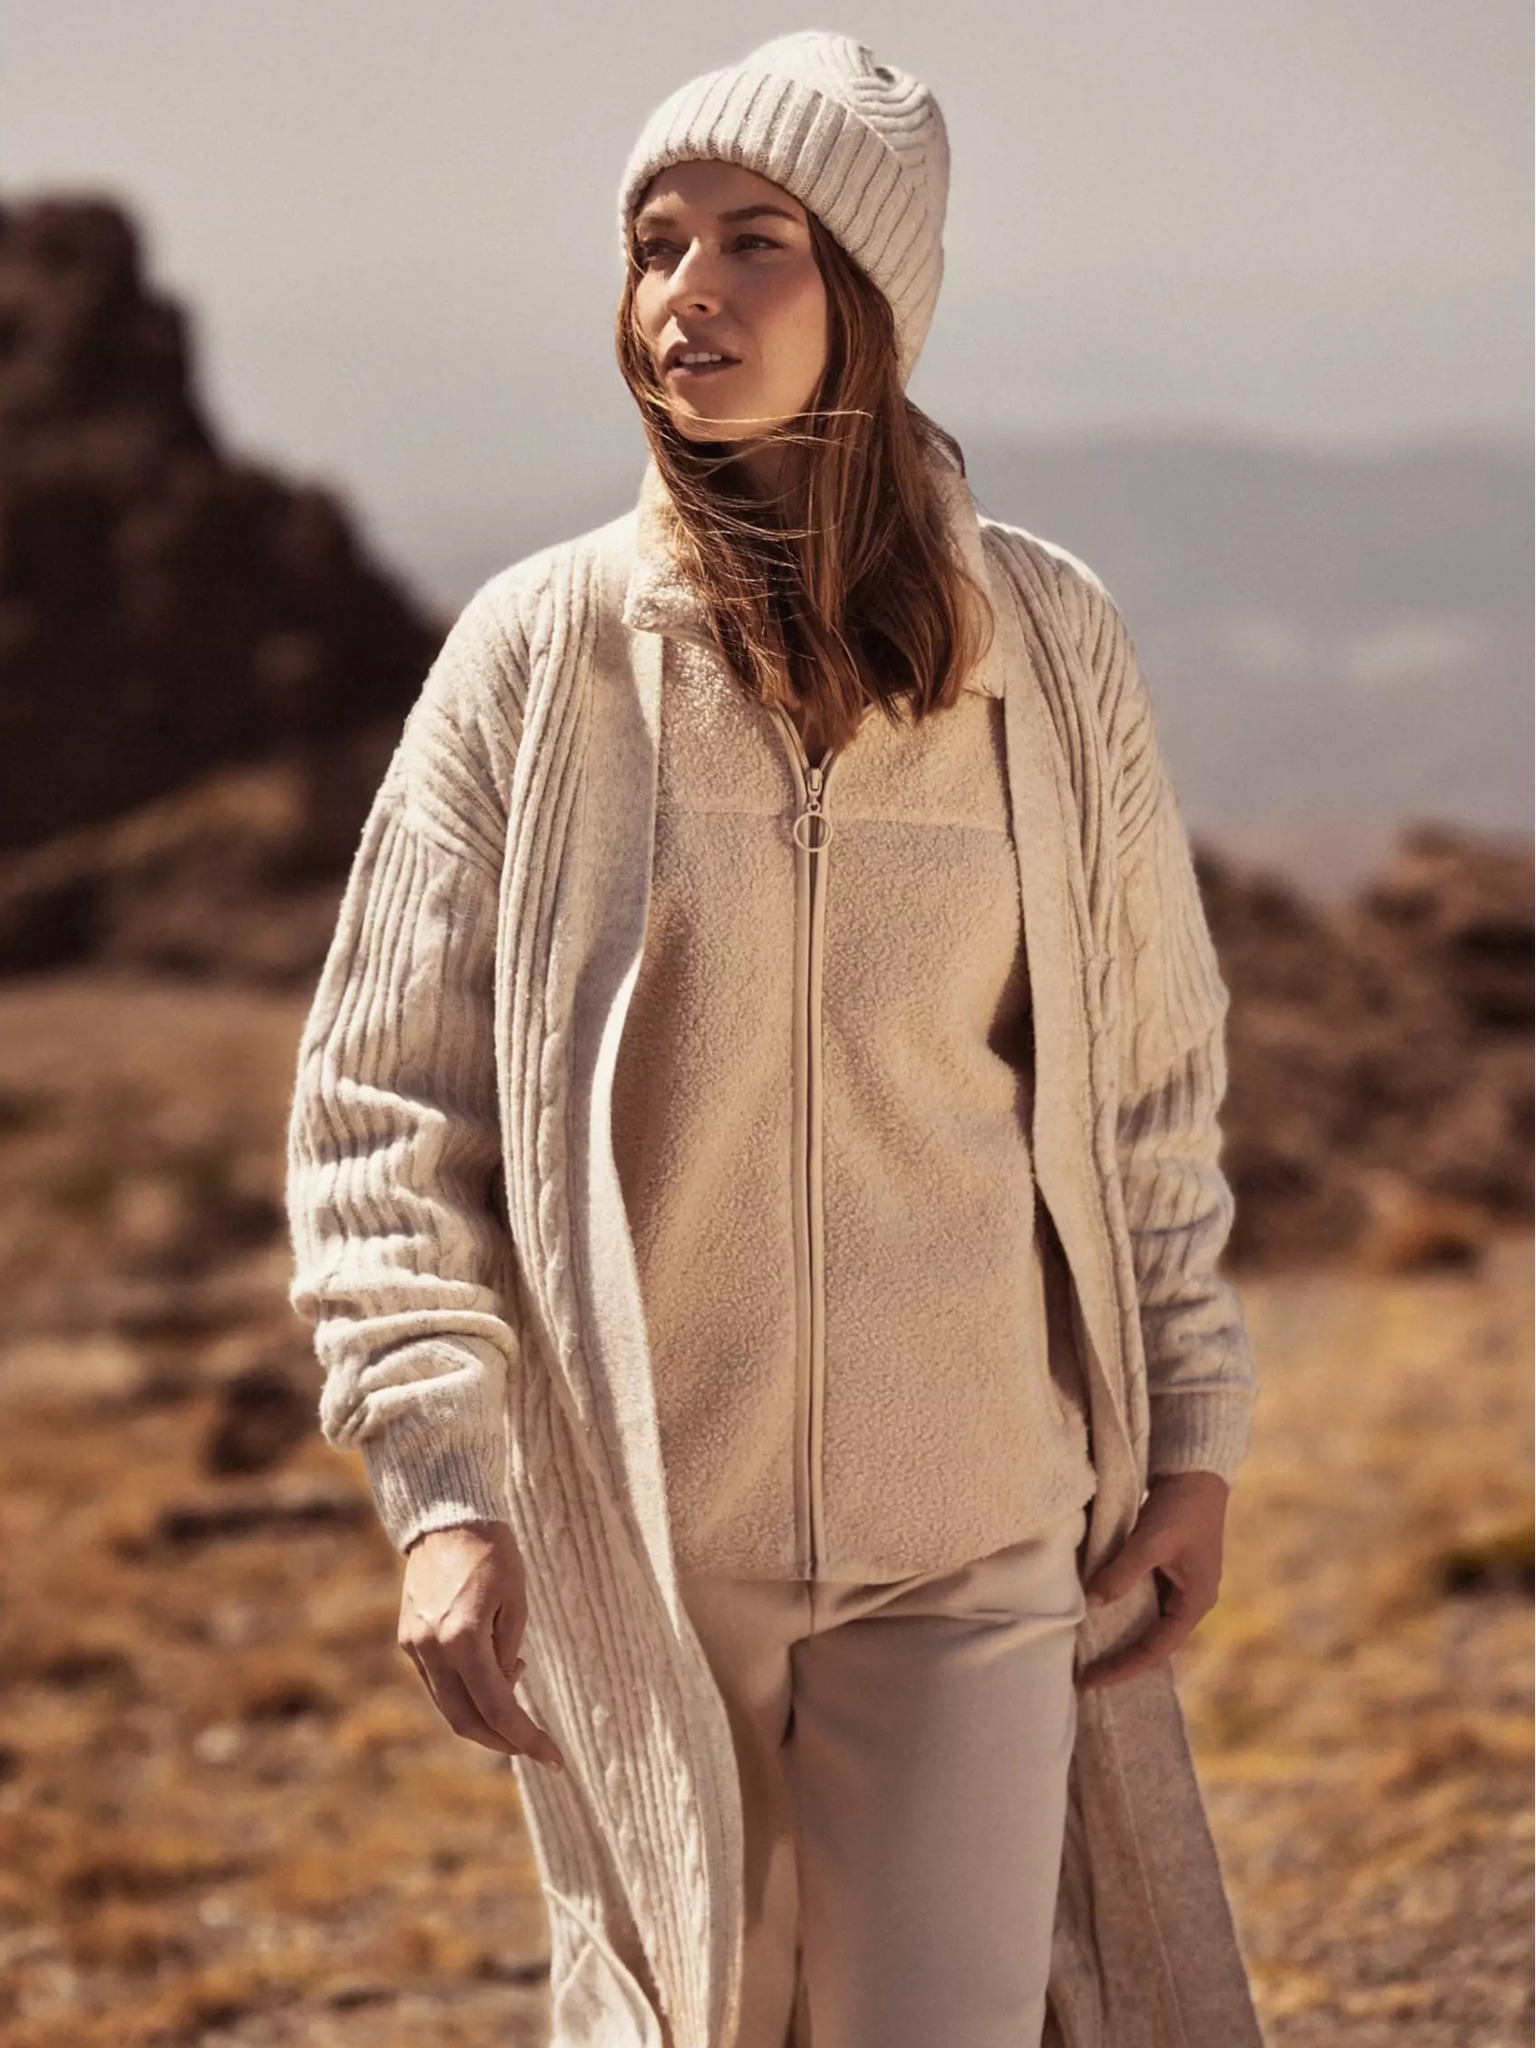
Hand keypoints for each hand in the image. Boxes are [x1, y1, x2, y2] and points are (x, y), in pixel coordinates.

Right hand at [398, 1520, 566, 1771]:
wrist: (447, 1516)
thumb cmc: (492, 1552)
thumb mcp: (515, 1602)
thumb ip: (508, 1654)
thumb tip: (504, 1691)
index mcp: (462, 1639)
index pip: (498, 1709)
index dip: (528, 1739)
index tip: (555, 1758)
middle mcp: (431, 1649)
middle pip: (466, 1721)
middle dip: (503, 1740)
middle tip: (535, 1743)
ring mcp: (414, 1646)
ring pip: (449, 1706)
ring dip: (484, 1714)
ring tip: (516, 1681)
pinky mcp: (408, 1639)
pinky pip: (439, 1683)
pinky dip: (467, 1690)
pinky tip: (493, 1666)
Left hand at [1074, 1471, 1229, 1692]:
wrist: (1196, 1471)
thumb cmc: (1180, 1508)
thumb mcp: (1150, 1541)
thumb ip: (1122, 1573)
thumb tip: (1094, 1603)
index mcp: (1195, 1603)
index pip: (1155, 1650)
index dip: (1122, 1667)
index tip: (1090, 1680)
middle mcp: (1190, 1601)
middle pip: (1152, 1642)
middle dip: (1120, 1658)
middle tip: (1083, 1674)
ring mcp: (1179, 1585)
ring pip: (1146, 1621)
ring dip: (1119, 1634)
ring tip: (1086, 1650)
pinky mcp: (1167, 1569)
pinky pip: (1142, 1599)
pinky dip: (1120, 1608)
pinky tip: (1097, 1612)